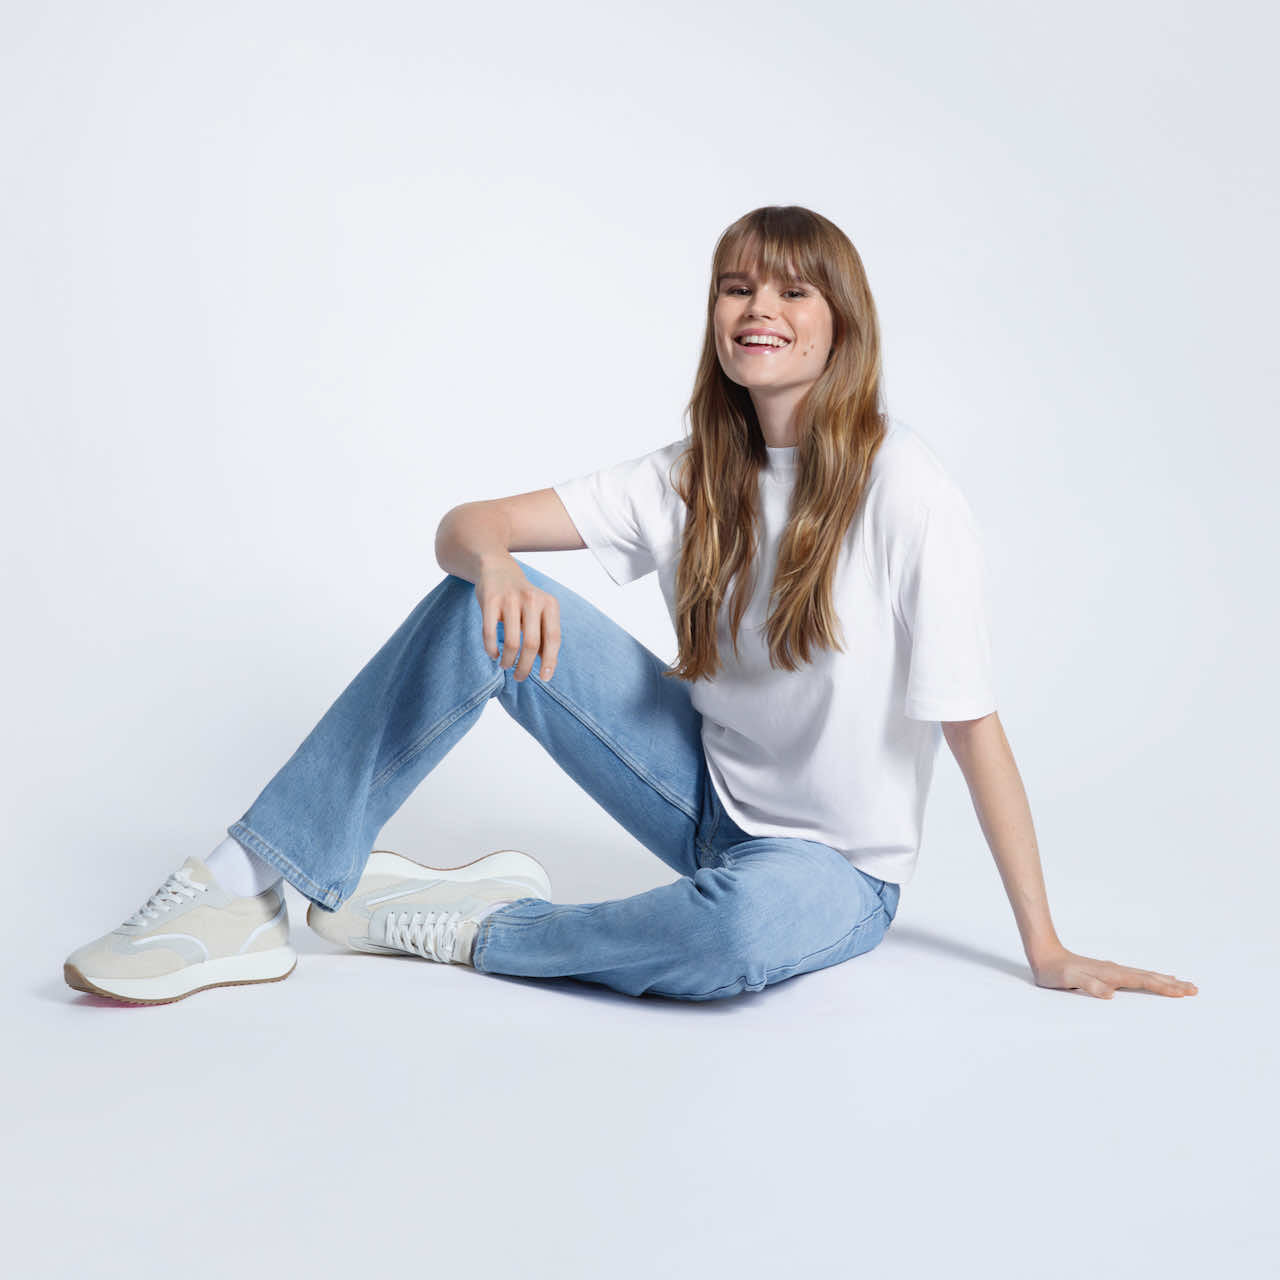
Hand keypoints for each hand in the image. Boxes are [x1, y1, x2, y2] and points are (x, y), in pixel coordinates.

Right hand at [475, 556, 560, 682]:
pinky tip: (493, 655)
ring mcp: (510, 599)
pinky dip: (491, 650)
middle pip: (531, 644)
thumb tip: (547, 668)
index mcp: (549, 604)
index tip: (545, 678)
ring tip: (505, 665)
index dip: (550, 661)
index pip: (553, 638)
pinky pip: (489, 633)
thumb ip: (544, 635)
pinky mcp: (490, 600)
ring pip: (511, 642)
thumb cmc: (522, 599)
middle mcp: (532, 599)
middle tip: (520, 676)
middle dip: (525, 666)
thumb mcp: (539, 612)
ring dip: (508, 660)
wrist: (497, 569)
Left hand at [1030, 946, 1198, 998]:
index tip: (1182, 992)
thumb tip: (1110, 993)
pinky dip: (1152, 978)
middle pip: (1149, 977)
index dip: (1163, 987)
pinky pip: (1136, 976)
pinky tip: (1156, 979)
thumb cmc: (1056, 971)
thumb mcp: (1069, 979)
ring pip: (1145, 975)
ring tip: (1184, 984)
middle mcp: (1115, 970)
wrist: (1045, 956)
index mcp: (1111, 974)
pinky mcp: (1109, 973)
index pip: (1142, 981)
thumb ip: (1089, 984)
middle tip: (1195, 989)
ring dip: (1165, 980)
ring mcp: (1113, 970)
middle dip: (1172, 984)